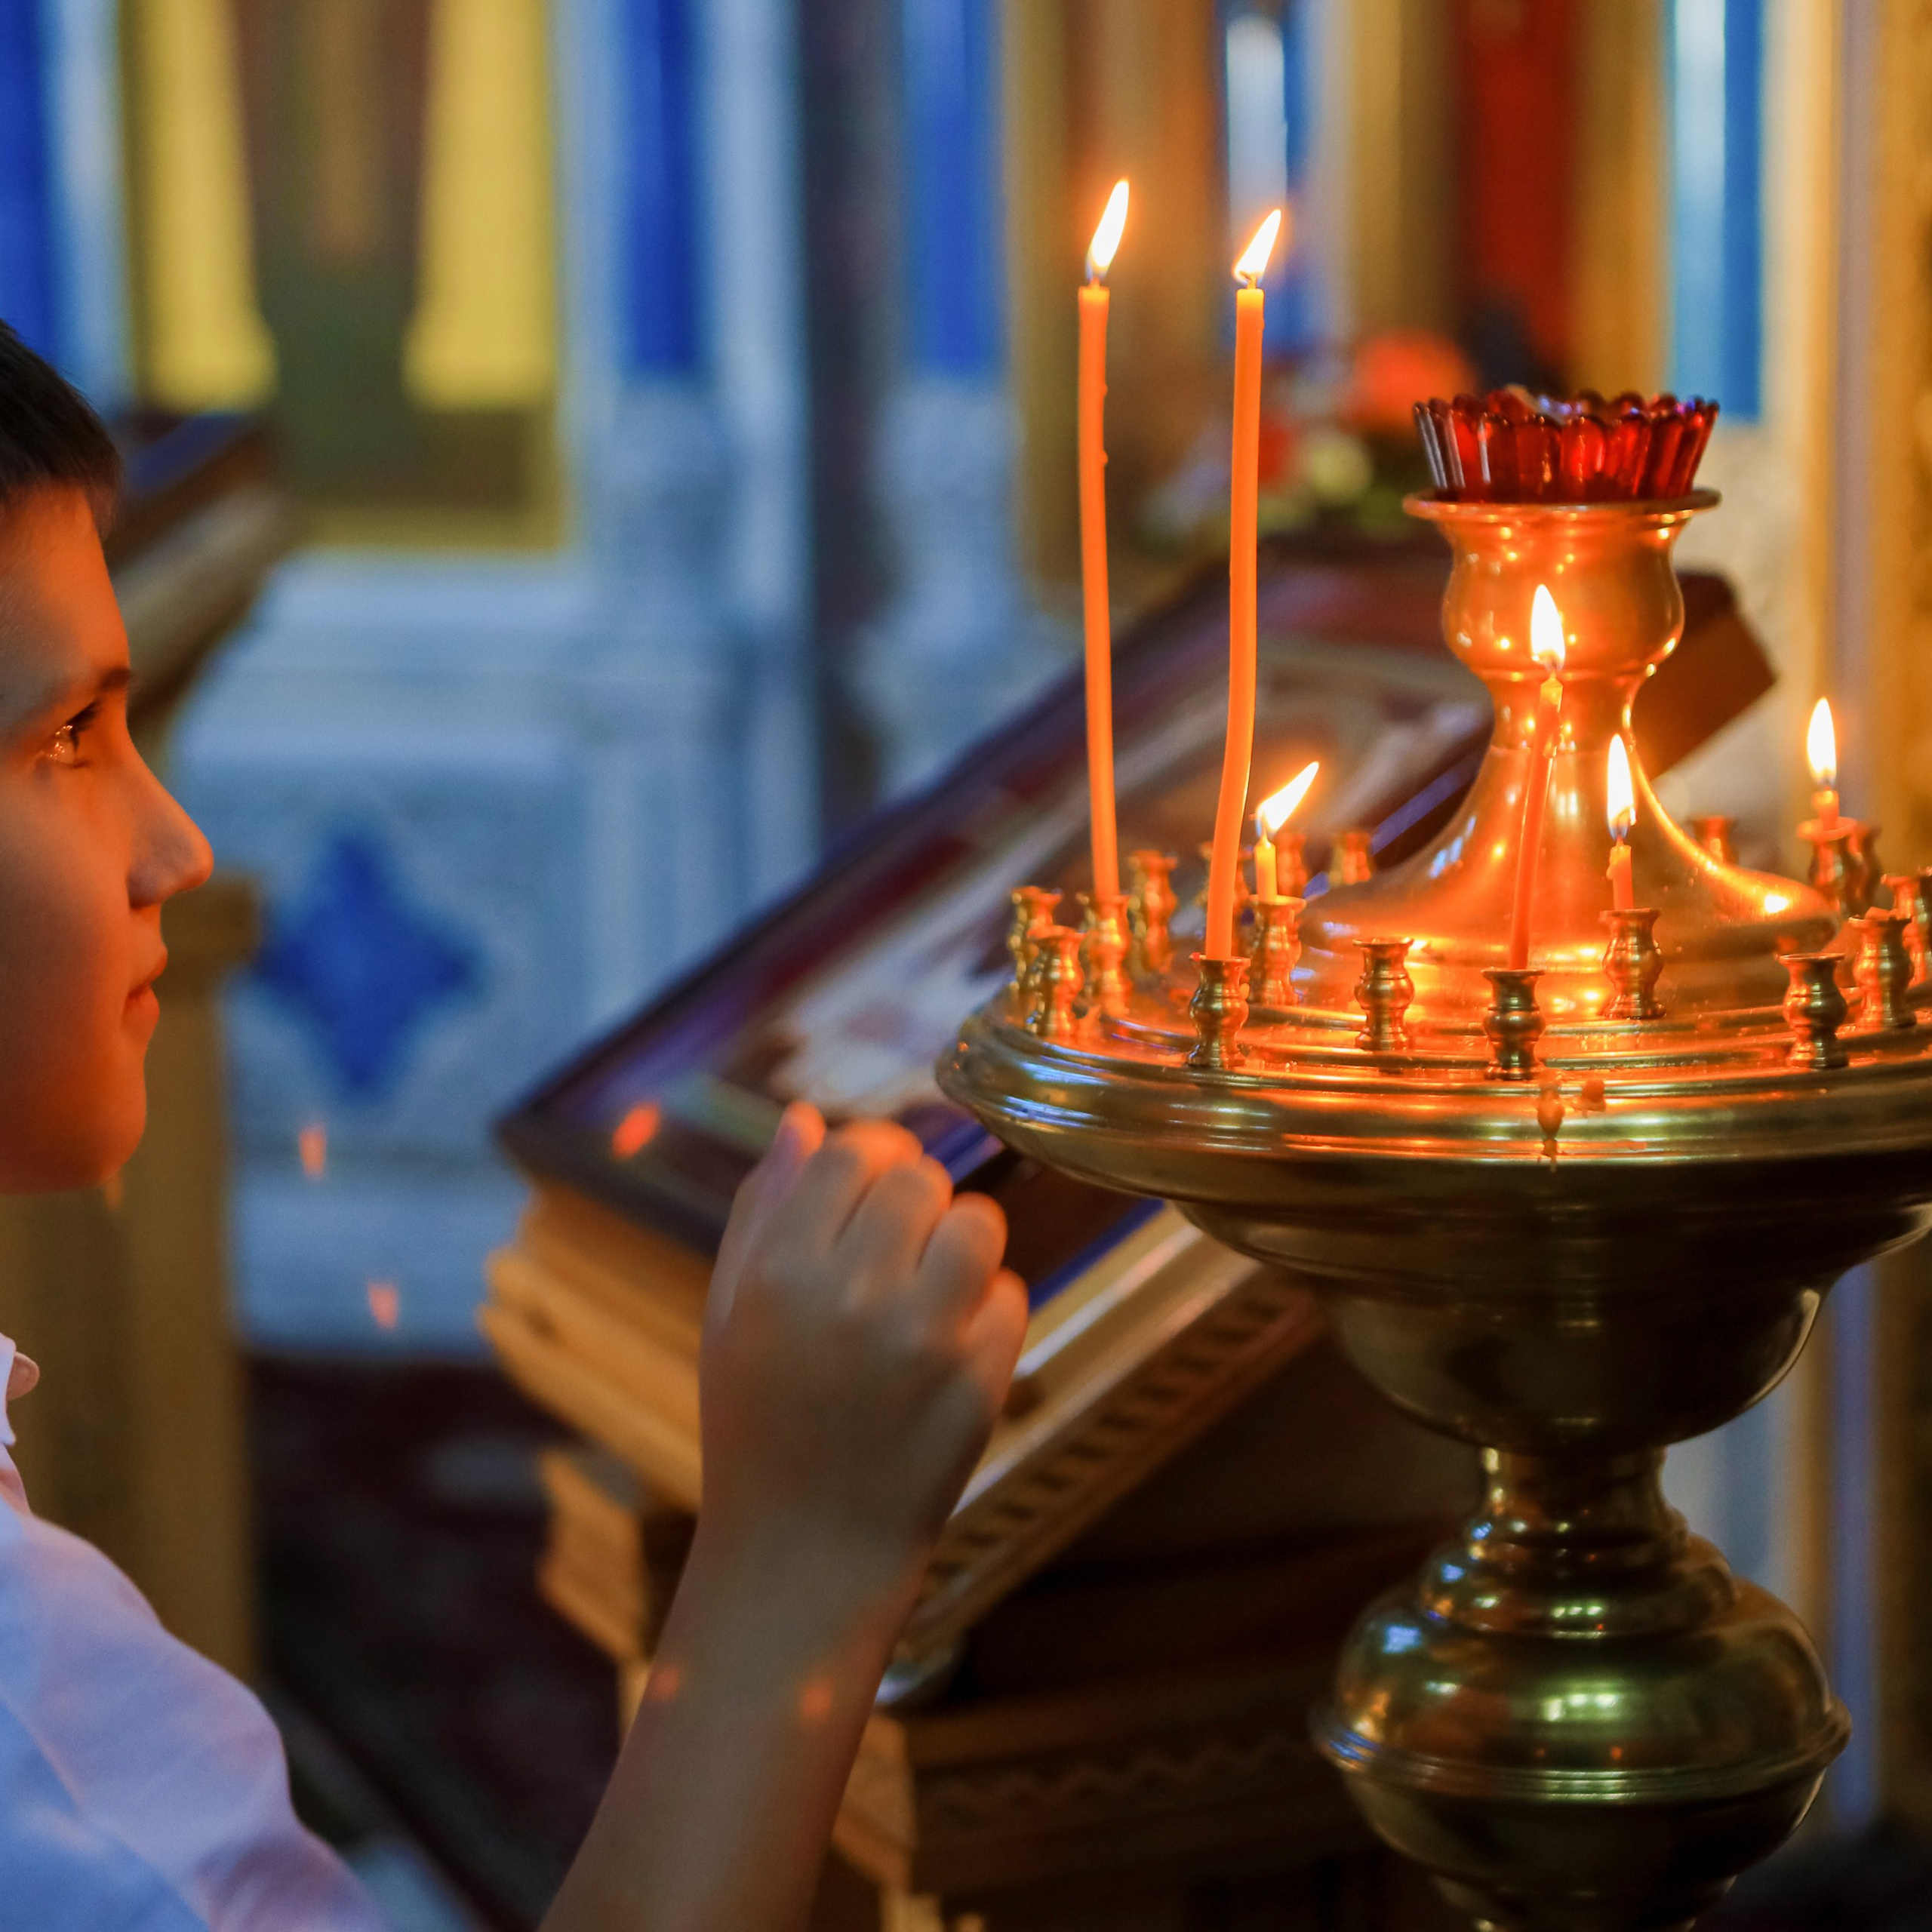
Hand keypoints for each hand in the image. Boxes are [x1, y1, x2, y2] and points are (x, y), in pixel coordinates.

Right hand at [544, 1104, 1024, 1931]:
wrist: (805, 1554)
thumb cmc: (759, 1421)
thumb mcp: (731, 1313)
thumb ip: (763, 1209)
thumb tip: (804, 1118)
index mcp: (778, 1272)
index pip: (853, 1153)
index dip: (871, 1158)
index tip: (870, 1190)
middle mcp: (852, 1296)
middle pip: (921, 1179)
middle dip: (915, 1201)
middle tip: (893, 1252)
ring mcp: (924, 1340)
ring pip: (978, 1224)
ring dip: (960, 1244)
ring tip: (926, 1292)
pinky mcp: (980, 1382)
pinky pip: (1010, 1294)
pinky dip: (986, 1313)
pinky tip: (944, 1353)